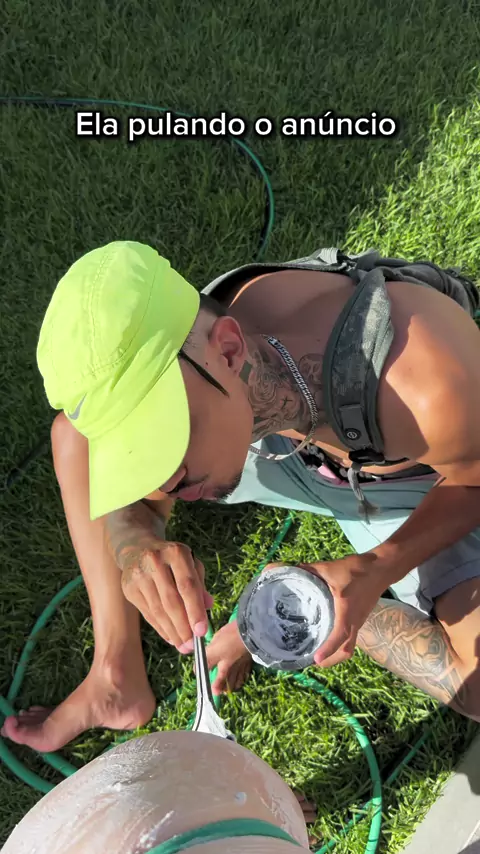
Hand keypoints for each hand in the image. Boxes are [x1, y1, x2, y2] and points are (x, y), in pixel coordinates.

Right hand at [119, 535, 213, 652]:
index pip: (187, 585)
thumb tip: (208, 606)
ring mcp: (138, 575)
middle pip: (171, 601)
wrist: (138, 548)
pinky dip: (160, 628)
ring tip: (183, 646)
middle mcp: (155, 561)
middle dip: (183, 627)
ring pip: (158, 610)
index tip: (202, 631)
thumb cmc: (171, 559)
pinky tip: (171, 637)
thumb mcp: (190, 564)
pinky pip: (147, 613)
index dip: (195, 610)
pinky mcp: (128, 588)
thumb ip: (200, 584)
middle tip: (192, 646)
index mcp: (175, 552)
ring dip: (172, 632)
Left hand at [265, 552, 387, 667]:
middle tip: (314, 661)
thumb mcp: (330, 569)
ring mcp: (359, 621)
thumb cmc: (356, 570)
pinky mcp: (361, 618)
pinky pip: (351, 636)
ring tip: (319, 654)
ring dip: (336, 653)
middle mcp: (355, 620)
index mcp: (347, 611)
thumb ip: (309, 571)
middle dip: (331, 659)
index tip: (317, 659)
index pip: (340, 635)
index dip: (329, 649)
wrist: (381, 568)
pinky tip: (329, 636)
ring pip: (349, 645)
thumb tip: (288, 571)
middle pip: (346, 649)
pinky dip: (340, 642)